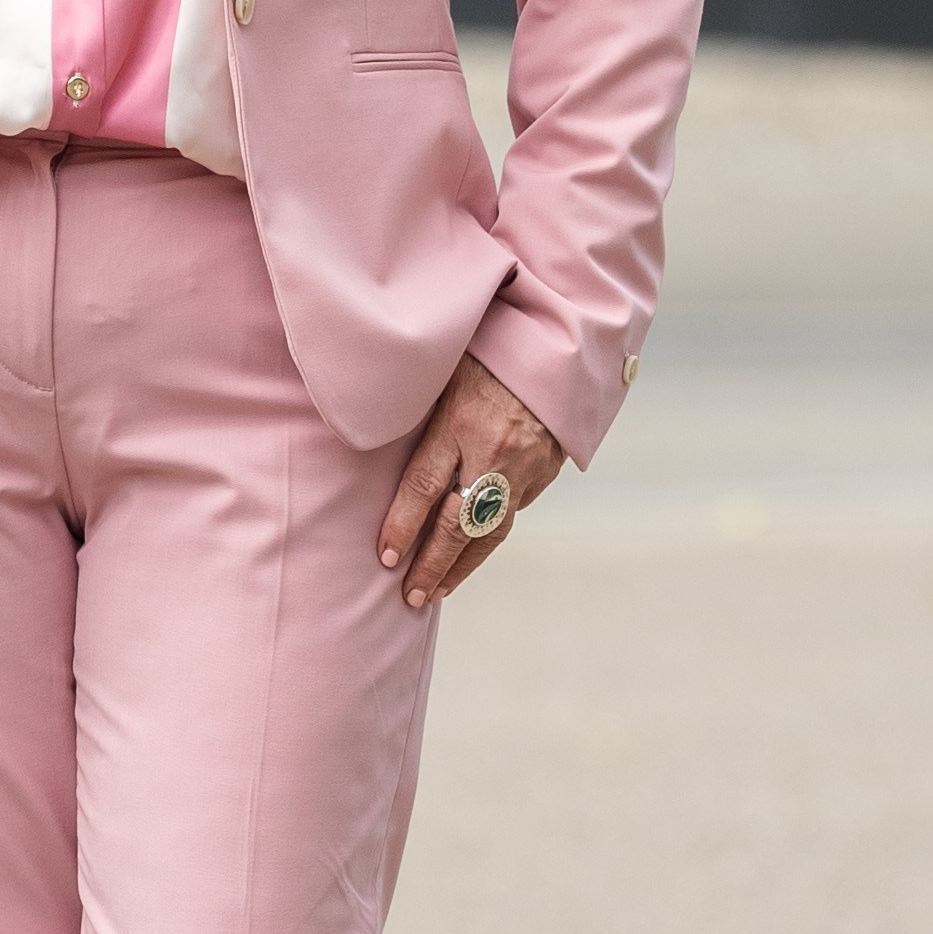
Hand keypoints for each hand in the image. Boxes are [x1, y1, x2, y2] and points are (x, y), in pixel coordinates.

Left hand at [378, 355, 562, 609]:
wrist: (561, 337)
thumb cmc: (487, 344)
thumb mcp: (444, 364)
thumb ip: (416, 403)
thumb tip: (371, 433)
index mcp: (462, 417)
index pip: (425, 486)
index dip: (402, 525)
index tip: (385, 557)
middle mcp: (496, 448)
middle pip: (459, 522)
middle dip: (432, 564)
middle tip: (410, 596)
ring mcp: (527, 463)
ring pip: (492, 528)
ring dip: (462, 564)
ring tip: (437, 590)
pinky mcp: (547, 467)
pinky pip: (514, 510)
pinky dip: (489, 537)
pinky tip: (471, 552)